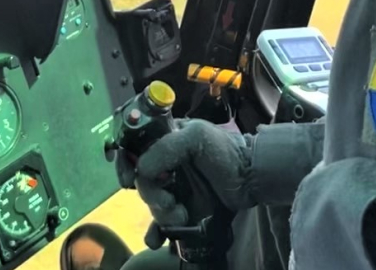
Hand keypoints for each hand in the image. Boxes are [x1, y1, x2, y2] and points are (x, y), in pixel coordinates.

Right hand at [116, 119, 254, 248]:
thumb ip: (166, 147)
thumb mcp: (196, 137)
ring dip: (162, 214)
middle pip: (140, 181)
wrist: (251, 180)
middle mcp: (165, 164)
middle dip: (151, 195)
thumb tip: (141, 170)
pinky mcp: (182, 209)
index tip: (128, 179)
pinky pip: (160, 224)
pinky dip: (157, 233)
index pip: (133, 149)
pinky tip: (160, 239)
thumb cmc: (226, 152)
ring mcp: (173, 188)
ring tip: (182, 216)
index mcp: (165, 141)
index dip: (125, 163)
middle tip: (169, 201)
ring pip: (151, 204)